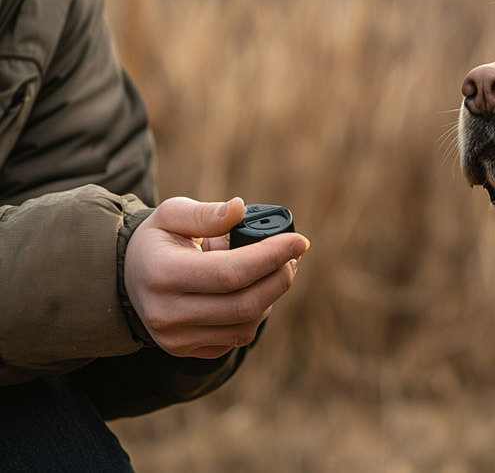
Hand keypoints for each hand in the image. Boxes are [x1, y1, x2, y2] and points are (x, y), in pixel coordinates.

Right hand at [124, 196, 308, 357]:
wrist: (130, 278)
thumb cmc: (159, 240)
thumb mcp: (171, 215)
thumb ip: (205, 213)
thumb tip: (239, 208)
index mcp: (161, 274)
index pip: (230, 272)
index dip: (271, 257)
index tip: (299, 241)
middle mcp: (166, 314)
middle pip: (243, 305)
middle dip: (280, 278)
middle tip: (294, 256)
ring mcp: (176, 339)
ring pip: (246, 326)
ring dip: (272, 296)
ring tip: (278, 269)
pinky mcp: (188, 351)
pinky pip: (237, 337)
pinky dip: (256, 313)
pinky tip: (258, 289)